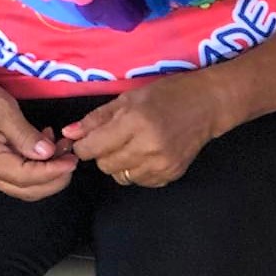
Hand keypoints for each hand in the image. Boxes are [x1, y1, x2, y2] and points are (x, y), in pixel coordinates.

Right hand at [0, 62, 78, 200]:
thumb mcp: (4, 108)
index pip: (25, 177)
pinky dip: (34, 166)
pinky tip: (43, 146)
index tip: (72, 160)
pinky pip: (15, 175)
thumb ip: (26, 134)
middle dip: (53, 178)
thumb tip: (48, 154)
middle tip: (71, 158)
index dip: (52, 172)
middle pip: (25, 189)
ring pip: (22, 186)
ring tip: (61, 149)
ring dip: (46, 173)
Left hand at [61, 72, 220, 187]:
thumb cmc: (166, 94)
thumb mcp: (128, 98)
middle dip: (102, 153)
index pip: (94, 147)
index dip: (83, 146)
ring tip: (131, 143)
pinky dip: (136, 169)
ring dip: (119, 162)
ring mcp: (161, 164)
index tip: (84, 140)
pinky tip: (146, 152)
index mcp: (134, 121)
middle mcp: (147, 146)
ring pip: (121, 176)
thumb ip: (97, 118)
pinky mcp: (170, 175)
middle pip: (105, 164)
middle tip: (113, 136)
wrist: (206, 105)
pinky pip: (140, 181)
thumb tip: (69, 133)